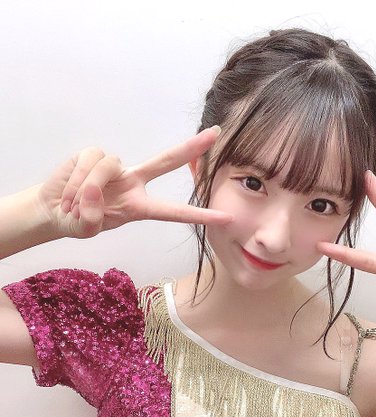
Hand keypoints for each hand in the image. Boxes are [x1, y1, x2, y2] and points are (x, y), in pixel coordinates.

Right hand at [35, 127, 231, 238]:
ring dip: (86, 190)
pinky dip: (76, 180)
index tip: (226, 217)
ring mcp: (114, 166)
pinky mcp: (93, 153)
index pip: (174, 211)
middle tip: (217, 134)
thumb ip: (91, 219)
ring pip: (109, 167)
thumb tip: (94, 193)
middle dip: (191, 148)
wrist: (53, 210)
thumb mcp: (85, 229)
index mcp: (139, 206)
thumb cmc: (76, 222)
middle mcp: (132, 182)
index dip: (199, 215)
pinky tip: (69, 194)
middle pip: (166, 161)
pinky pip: (89, 161)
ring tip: (74, 206)